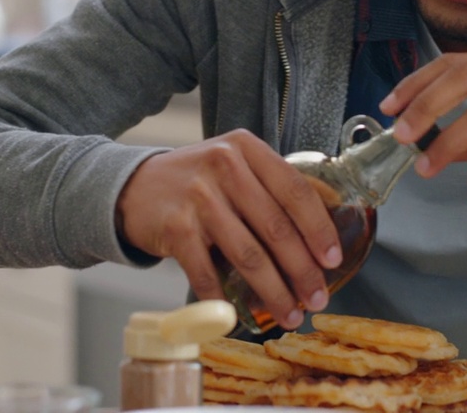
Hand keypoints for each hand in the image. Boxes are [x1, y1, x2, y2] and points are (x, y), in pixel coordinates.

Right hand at [116, 129, 342, 328]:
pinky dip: (223, 300)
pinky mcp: (175, 226)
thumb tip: (320, 235)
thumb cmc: (196, 182)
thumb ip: (270, 188)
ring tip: (289, 314)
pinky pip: (207, 272)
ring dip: (273, 291)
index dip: (319, 228)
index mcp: (247, 149)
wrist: (133, 187)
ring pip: (248, 254)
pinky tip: (236, 317)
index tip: (333, 259)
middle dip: (302, 269)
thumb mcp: (235, 167)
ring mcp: (198, 195)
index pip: (295, 189)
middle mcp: (224, 165)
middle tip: (317, 297)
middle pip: (276, 226)